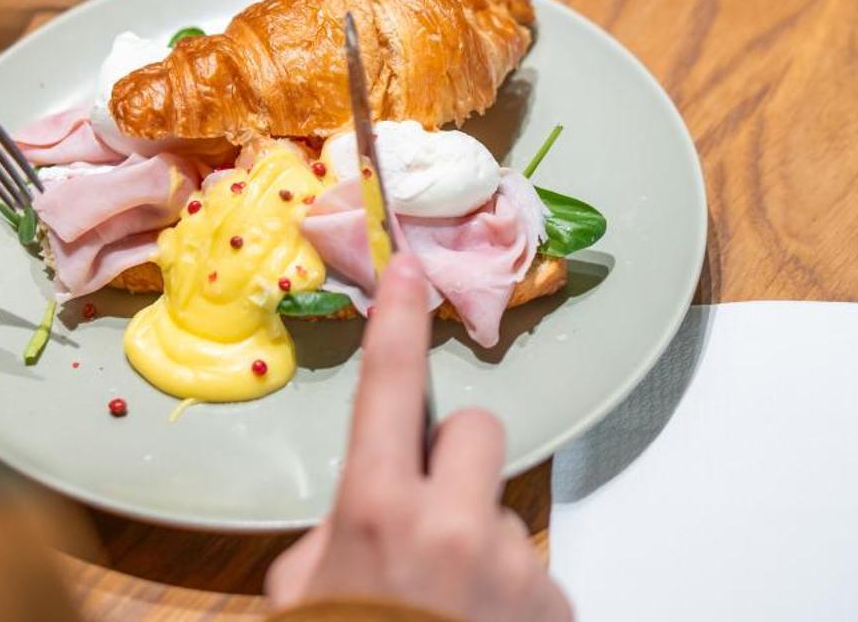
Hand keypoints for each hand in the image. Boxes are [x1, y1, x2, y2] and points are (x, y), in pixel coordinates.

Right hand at [266, 254, 570, 620]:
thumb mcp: (305, 601)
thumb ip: (326, 544)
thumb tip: (350, 524)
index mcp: (376, 511)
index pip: (389, 387)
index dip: (398, 320)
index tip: (409, 269)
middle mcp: (450, 524)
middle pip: (476, 430)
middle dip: (454, 464)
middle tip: (429, 520)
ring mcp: (509, 566)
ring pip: (501, 513)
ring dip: (480, 548)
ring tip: (452, 611)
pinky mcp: (553, 604)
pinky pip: (532, 576)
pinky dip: (510, 604)